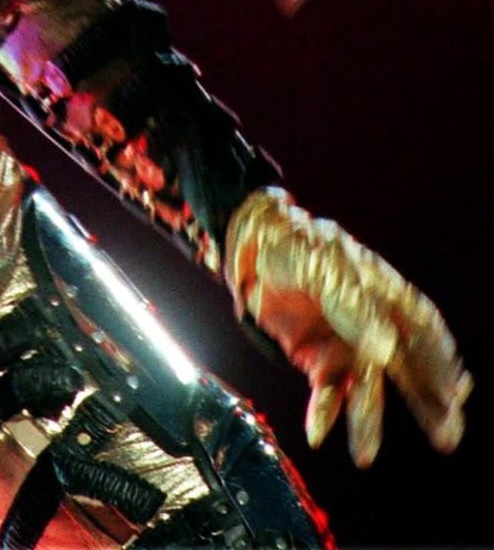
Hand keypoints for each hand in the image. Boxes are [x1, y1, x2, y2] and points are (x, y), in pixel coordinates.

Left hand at [225, 188, 470, 466]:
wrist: (246, 246)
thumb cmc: (291, 245)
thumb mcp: (322, 268)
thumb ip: (353, 307)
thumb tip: (387, 350)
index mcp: (381, 290)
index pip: (422, 327)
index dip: (441, 358)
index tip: (455, 392)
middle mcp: (369, 321)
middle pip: (406, 366)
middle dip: (427, 402)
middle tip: (446, 436)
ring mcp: (344, 341)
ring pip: (365, 387)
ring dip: (367, 421)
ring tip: (365, 455)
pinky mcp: (316, 357)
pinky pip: (326, 391)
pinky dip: (323, 412)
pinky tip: (317, 432)